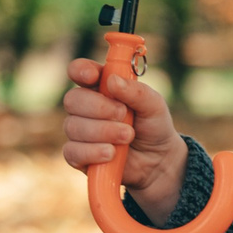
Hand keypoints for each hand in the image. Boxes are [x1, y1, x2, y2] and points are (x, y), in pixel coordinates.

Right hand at [62, 56, 186, 223]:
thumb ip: (137, 92)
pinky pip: (73, 151)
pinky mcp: (78, 155)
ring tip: (128, 136)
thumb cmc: (153, 126)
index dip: (81, 71)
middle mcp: (85, 107)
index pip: (79, 71)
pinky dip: (93, 152)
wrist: (159, 161)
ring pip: (73, 126)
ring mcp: (79, 131)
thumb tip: (113, 81)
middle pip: (73, 99)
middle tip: (124, 115)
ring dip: (103, 131)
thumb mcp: (155, 106)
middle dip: (99, 108)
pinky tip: (111, 154)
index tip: (92, 77)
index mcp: (100, 86)